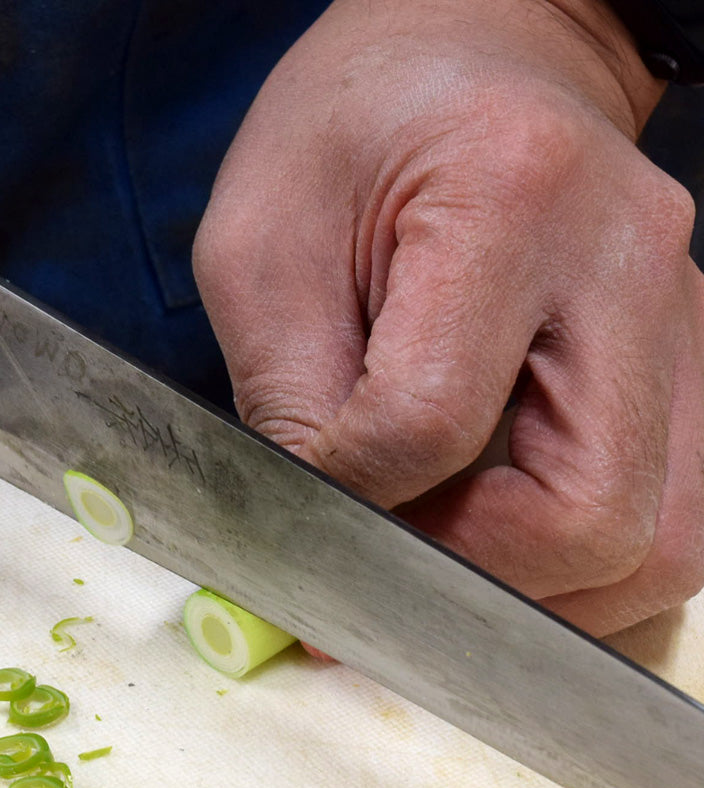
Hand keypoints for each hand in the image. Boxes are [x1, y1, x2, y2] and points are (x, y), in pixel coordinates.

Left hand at [193, 0, 703, 636]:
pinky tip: (503, 544)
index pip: (430, 424)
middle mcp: (628, 264)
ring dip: (538, 592)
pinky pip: (672, 522)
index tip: (308, 500)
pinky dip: (582, 568)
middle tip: (386, 561)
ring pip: (659, 547)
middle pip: (591, 515)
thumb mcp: (261, 251)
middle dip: (470, 576)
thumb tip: (320, 547)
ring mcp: (682, 321)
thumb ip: (284, 405)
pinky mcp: (689, 367)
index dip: (352, 495)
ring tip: (442, 555)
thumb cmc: (349, 142)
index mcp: (508, 199)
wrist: (466, 60)